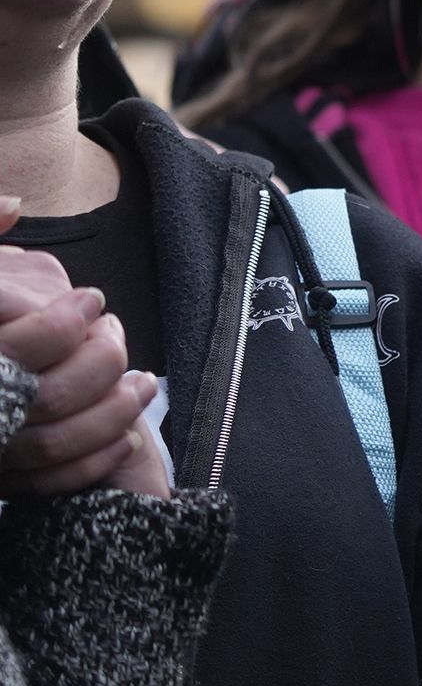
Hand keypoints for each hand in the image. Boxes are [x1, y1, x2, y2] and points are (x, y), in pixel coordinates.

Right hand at [0, 201, 161, 495]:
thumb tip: (14, 202)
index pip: (22, 347)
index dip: (65, 322)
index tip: (92, 298)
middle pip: (46, 398)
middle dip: (100, 364)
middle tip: (117, 335)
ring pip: (53, 444)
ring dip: (113, 414)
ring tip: (142, 383)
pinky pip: (51, 483)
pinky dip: (96, 460)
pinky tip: (129, 436)